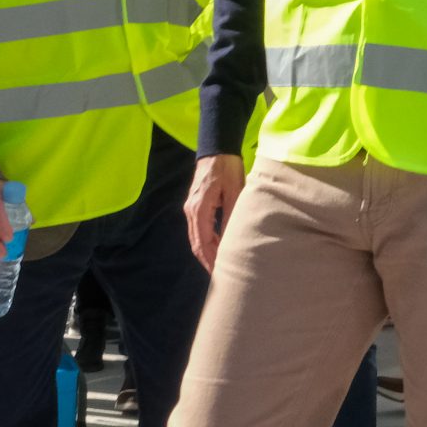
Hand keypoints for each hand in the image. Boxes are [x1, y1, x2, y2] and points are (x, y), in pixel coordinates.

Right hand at [184, 154, 245, 269]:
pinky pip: (199, 230)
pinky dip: (207, 242)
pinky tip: (217, 249)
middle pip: (196, 243)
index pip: (203, 241)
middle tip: (220, 277)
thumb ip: (232, 215)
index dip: (211, 259)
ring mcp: (191, 208)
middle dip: (207, 261)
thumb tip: (233, 240)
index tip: (221, 272)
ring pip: (196, 238)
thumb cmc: (227, 168)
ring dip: (206, 253)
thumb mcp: (235, 191)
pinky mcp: (195, 206)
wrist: (217, 149)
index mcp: (198, 208)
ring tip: (219, 268)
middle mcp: (191, 210)